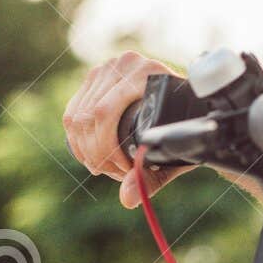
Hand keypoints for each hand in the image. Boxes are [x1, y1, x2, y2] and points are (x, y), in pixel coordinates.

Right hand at [63, 51, 192, 208]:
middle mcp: (126, 63)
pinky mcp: (94, 78)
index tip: (124, 172)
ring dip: (87, 151)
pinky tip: (92, 156)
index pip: (105, 112)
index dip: (107, 149)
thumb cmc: (186, 127)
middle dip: (98, 154)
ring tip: (109, 168)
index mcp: (148, 70)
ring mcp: (108, 67)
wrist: (190, 104)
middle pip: (90, 116)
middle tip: (118, 174)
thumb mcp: (174, 153)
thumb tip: (127, 199)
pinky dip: (78, 141)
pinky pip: (72, 114)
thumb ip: (152, 177)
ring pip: (77, 118)